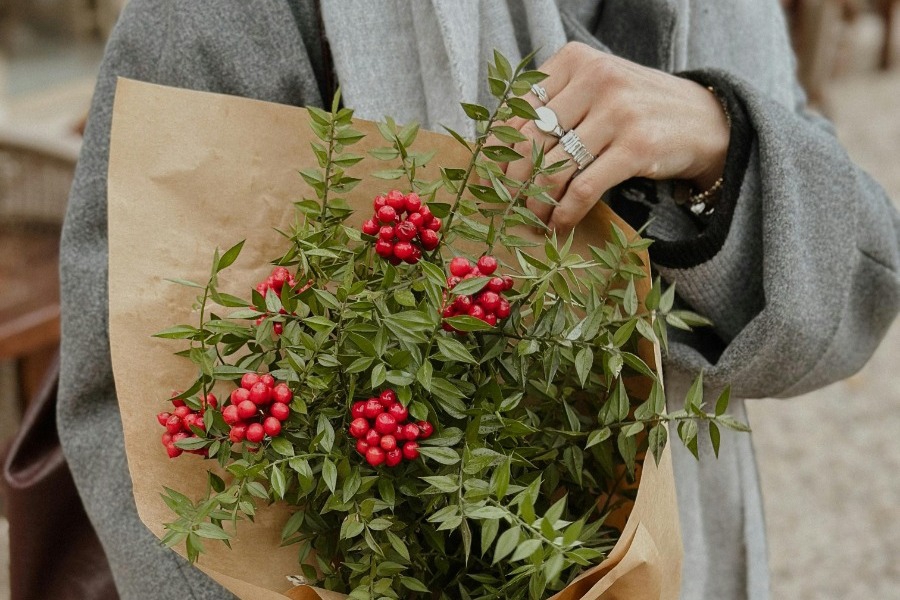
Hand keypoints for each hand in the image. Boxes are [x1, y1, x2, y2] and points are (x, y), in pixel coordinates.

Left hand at [494, 42, 730, 231]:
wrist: (705, 119)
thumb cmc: (637, 108)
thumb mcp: (595, 91)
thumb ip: (554, 107)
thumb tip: (498, 150)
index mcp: (576, 60)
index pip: (518, 109)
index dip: (497, 148)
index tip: (489, 177)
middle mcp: (596, 79)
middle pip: (530, 140)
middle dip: (512, 181)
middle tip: (508, 205)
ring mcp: (618, 112)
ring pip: (553, 167)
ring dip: (536, 203)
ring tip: (532, 219)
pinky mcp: (637, 147)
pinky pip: (585, 187)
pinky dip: (566, 212)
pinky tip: (560, 224)